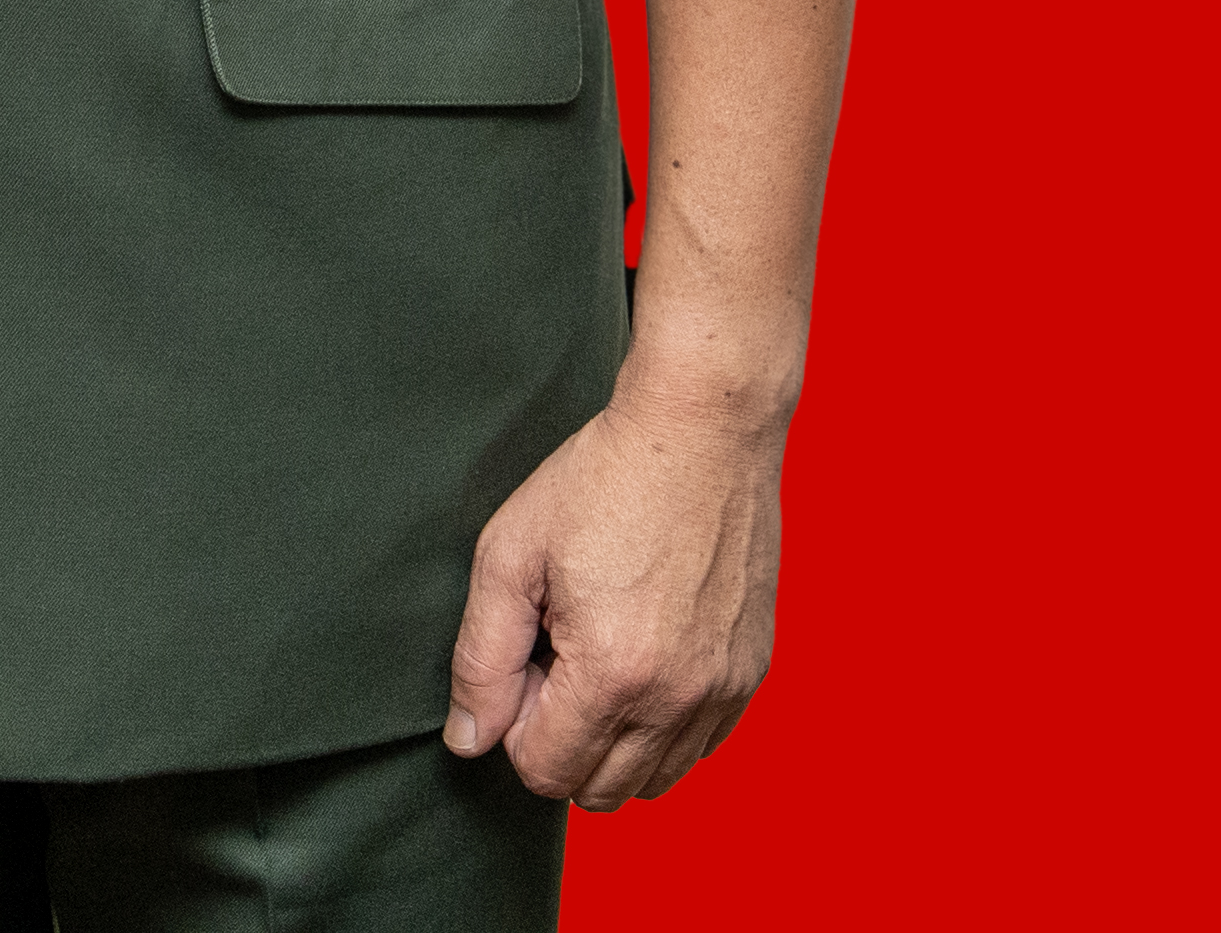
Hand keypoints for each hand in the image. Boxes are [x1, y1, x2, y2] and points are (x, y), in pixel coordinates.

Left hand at [441, 380, 782, 806]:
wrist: (702, 428)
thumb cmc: (602, 478)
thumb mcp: (511, 551)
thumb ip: (480, 658)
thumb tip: (468, 741)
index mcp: (613, 672)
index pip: (545, 773)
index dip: (517, 726)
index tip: (526, 658)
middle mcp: (678, 698)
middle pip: (599, 792)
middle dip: (562, 741)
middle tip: (558, 655)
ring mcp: (724, 690)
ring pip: (654, 782)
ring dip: (614, 741)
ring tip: (601, 651)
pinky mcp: (752, 674)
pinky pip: (700, 747)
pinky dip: (664, 725)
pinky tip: (645, 651)